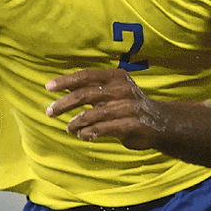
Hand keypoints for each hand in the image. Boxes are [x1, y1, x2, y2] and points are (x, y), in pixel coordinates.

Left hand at [44, 68, 169, 149]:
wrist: (162, 122)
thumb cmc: (130, 106)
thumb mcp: (114, 91)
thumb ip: (92, 89)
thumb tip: (63, 87)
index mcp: (116, 77)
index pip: (87, 75)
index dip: (66, 81)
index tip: (48, 87)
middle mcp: (122, 89)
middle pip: (86, 94)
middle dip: (64, 103)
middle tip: (49, 112)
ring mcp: (129, 107)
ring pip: (95, 113)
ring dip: (77, 121)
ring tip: (68, 128)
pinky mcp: (133, 124)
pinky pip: (106, 128)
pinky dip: (91, 132)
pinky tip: (82, 136)